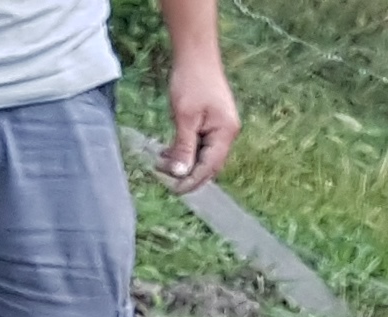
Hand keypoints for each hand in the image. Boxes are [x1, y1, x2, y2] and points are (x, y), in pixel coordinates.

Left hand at [159, 54, 239, 192]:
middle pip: (208, 164)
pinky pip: (199, 143)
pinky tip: (167, 151)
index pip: (209, 167)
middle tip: (163, 177)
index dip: (192, 181)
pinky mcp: (211, 122)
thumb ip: (184, 147)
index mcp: (225, 133)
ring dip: (183, 161)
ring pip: (202, 155)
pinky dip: (184, 149)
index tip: (174, 190)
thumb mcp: (184, 118)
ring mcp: (220, 127)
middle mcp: (227, 133)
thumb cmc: (191, 82)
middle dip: (187, 173)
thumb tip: (181, 173)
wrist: (195, 54)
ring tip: (160, 162)